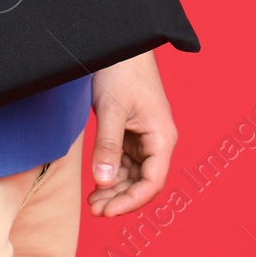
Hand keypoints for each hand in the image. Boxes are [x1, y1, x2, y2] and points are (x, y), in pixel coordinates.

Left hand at [87, 51, 176, 217]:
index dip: (130, 202)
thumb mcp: (112, 110)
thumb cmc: (121, 71)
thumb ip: (107, 146)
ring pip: (134, 176)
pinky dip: (112, 176)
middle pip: (144, 183)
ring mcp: (146, 138)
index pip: (152, 182)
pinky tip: (97, 185)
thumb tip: (102, 182)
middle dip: (121, 199)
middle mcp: (158, 141)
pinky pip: (126, 163)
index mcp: (162, 137)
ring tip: (93, 203)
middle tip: (95, 211)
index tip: (106, 212)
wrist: (120, 44)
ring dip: (115, 191)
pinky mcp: (133, 133)